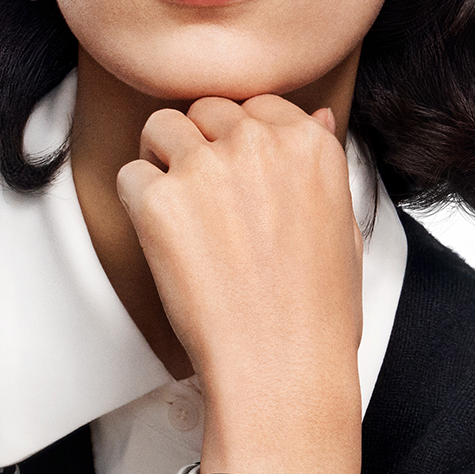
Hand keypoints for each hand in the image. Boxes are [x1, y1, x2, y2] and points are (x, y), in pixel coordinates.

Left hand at [116, 96, 362, 473]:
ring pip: (161, 127)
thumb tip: (316, 116)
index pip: (258, 104)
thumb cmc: (318, 314)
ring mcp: (206, 167)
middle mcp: (258, 143)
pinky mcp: (160, 200)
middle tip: (201, 197)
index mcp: (309, 145)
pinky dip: (137, 204)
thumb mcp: (344, 227)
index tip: (238, 176)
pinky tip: (162, 241)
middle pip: (207, 110)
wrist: (281, 369)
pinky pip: (129, 175)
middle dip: (200, 144)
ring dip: (162, 160)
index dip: (240, 139)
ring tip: (174, 211)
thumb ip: (322, 163)